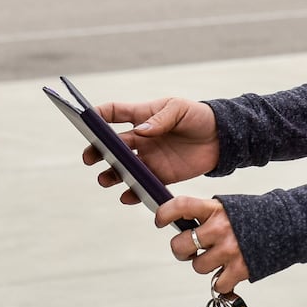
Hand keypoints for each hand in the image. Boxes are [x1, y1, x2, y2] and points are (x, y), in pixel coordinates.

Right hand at [87, 97, 219, 202]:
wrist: (222, 138)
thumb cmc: (198, 116)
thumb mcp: (180, 110)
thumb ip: (159, 120)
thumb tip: (140, 131)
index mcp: (142, 116)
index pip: (114, 113)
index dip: (98, 114)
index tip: (85, 118)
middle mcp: (141, 138)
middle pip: (112, 144)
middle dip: (97, 151)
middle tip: (89, 157)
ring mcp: (149, 157)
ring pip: (123, 167)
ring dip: (111, 174)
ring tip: (105, 180)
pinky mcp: (161, 175)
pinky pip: (142, 185)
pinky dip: (132, 192)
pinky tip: (127, 197)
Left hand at [158, 197, 248, 293]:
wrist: (289, 225)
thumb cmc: (257, 216)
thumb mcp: (229, 207)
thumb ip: (208, 215)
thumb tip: (185, 227)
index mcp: (215, 209)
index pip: (181, 206)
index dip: (164, 214)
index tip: (160, 221)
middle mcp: (219, 229)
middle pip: (180, 245)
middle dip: (181, 250)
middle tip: (189, 249)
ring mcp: (229, 250)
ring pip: (198, 266)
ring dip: (204, 265)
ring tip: (217, 258)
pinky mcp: (240, 269)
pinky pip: (217, 284)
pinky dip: (222, 281)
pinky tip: (229, 271)